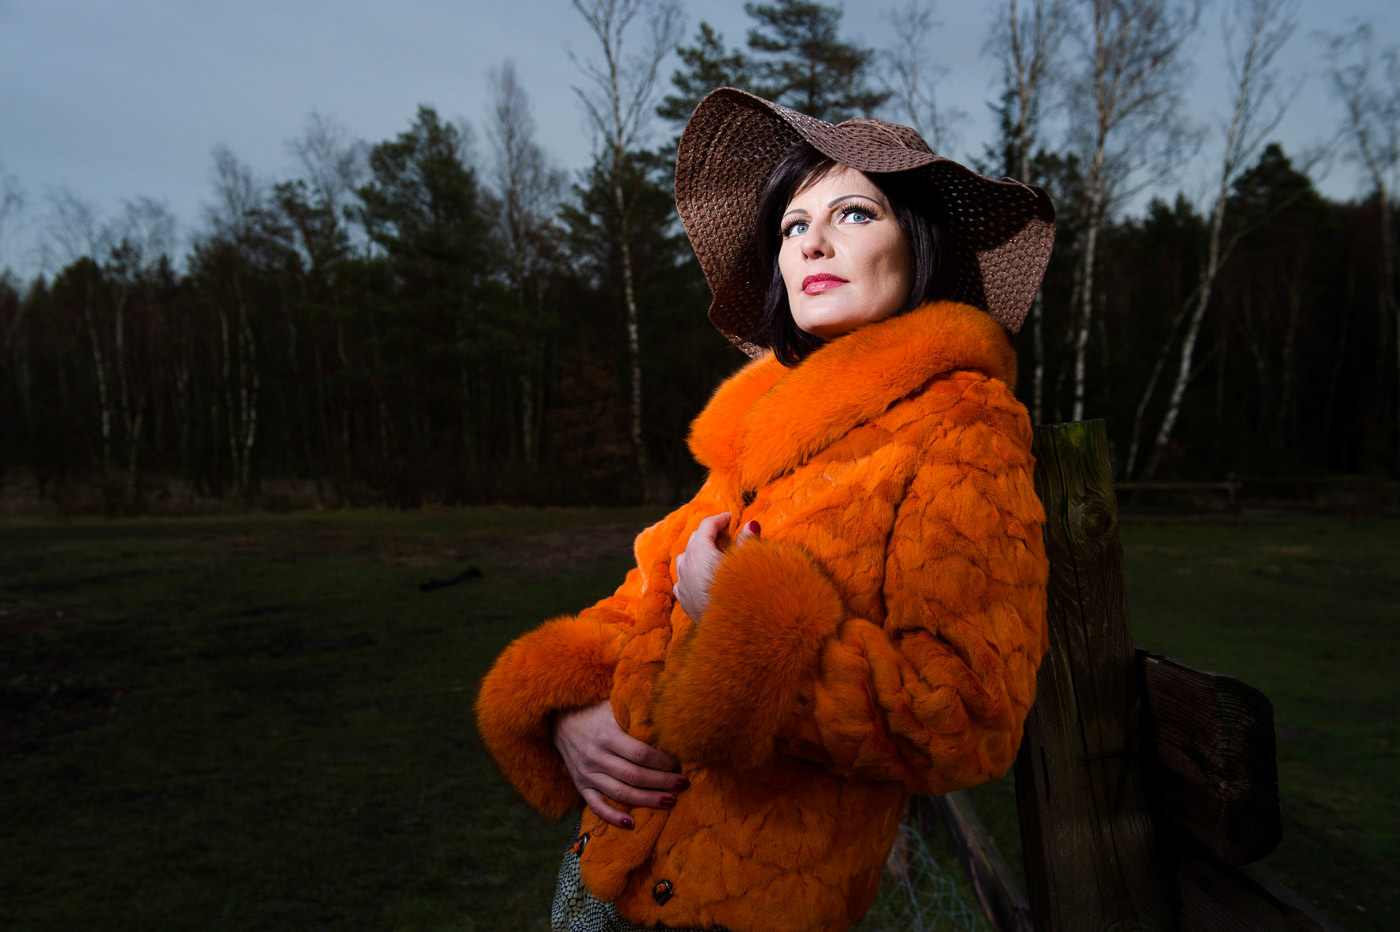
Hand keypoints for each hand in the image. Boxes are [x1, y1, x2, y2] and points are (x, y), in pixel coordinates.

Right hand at [552, 700, 688, 828]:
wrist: (560, 719)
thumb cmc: (596, 711)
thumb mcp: (615, 707)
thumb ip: (638, 716)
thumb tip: (671, 724)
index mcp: (606, 735)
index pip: (641, 754)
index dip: (663, 763)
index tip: (679, 765)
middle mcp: (595, 756)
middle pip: (634, 776)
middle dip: (662, 783)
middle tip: (683, 784)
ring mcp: (586, 773)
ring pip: (620, 794)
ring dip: (647, 801)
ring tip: (670, 802)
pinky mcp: (580, 785)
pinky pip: (596, 806)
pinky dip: (613, 818)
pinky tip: (632, 824)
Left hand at [674, 513, 758, 621]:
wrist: (733, 632)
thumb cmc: (743, 593)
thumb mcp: (748, 564)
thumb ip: (748, 542)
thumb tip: (751, 524)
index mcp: (699, 551)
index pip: (706, 526)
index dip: (720, 519)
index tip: (731, 517)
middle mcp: (686, 565)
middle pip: (694, 540)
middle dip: (709, 534)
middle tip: (726, 533)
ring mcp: (682, 583)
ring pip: (685, 560)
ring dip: (698, 552)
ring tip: (713, 553)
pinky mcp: (684, 601)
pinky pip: (683, 579)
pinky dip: (692, 572)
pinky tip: (700, 577)